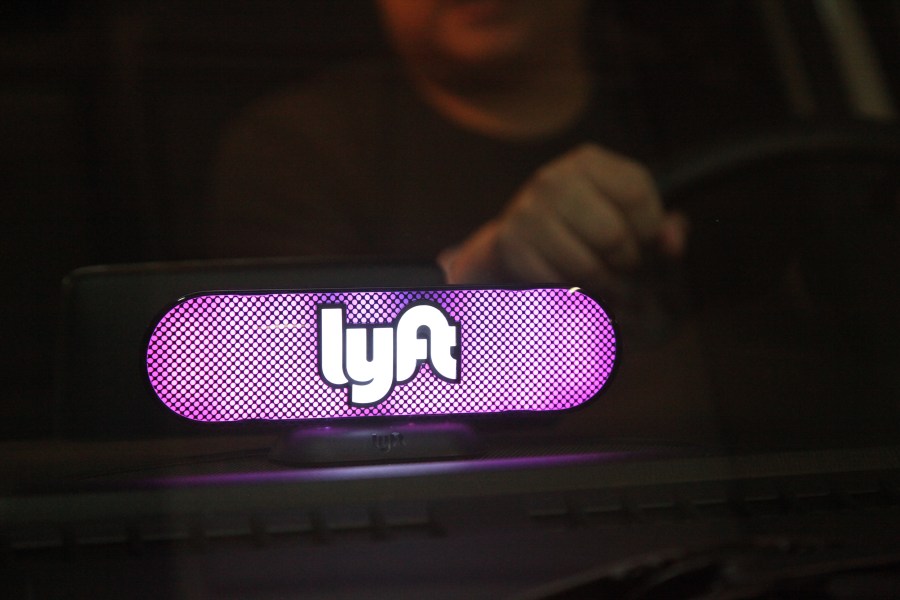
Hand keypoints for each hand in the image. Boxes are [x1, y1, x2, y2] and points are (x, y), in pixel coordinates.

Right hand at [441, 143, 686, 298]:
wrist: (518, 238)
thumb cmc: (583, 226)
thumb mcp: (623, 215)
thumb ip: (660, 228)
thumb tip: (673, 246)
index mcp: (588, 161)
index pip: (637, 195)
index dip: (648, 230)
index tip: (641, 241)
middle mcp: (554, 179)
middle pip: (614, 236)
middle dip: (626, 262)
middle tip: (620, 267)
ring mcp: (529, 211)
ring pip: (589, 268)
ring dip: (602, 286)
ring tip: (601, 282)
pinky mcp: (512, 245)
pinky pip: (559, 286)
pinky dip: (573, 296)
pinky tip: (574, 287)